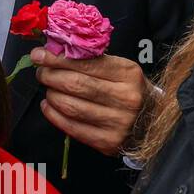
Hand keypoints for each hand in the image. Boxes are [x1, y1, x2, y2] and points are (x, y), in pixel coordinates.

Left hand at [32, 49, 151, 155]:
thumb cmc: (129, 89)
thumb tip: (53, 51)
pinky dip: (53, 114)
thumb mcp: (119, 69)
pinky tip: (49, 106)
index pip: (85, 63)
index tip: (38, 55)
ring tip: (49, 89)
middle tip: (42, 72)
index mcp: (128, 73)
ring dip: (51, 95)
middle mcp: (126, 98)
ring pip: (70, 106)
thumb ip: (90, 60)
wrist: (154, 121)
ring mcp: (118, 122)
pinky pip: (71, 127)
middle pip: (75, 84)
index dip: (56, 58)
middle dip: (50, 76)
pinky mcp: (108, 142)